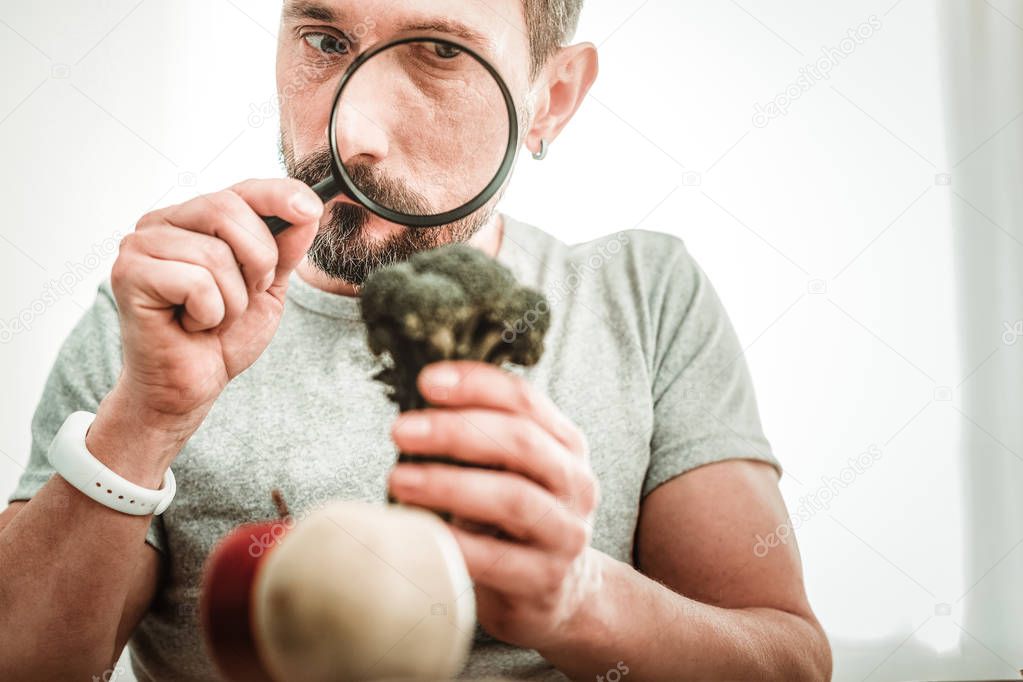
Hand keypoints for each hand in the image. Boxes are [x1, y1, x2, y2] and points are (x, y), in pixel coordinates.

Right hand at [110, 179, 322, 432]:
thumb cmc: (221, 336)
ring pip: (214, 253)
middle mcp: (163, 223)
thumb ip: (285, 249)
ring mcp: (140, 245)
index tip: (310, 207)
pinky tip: (191, 324)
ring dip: (232, 299)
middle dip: (258, 260)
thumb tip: (308, 208)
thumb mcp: (268, 287)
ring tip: (213, 316)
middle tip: (247, 293)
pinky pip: (196, 283)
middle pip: (226, 209)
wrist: (190, 385)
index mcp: (196, 219)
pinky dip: (209, 313)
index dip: (277, 194)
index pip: (241, 190)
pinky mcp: (128, 274)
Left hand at [387, 361, 602, 648]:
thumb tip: (416, 410)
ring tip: (399, 480)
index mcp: (566, 446)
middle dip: (455, 431)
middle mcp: (575, 484)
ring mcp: (565, 534)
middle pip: (520, 442)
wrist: (561, 595)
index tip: (426, 382)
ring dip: (448, 484)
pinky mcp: (545, 580)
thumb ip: (483, 440)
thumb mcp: (512, 472)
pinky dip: (454, 541)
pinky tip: (418, 532)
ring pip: (511, 498)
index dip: (476, 385)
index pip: (525, 400)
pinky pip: (495, 558)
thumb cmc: (517, 523)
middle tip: (402, 430)